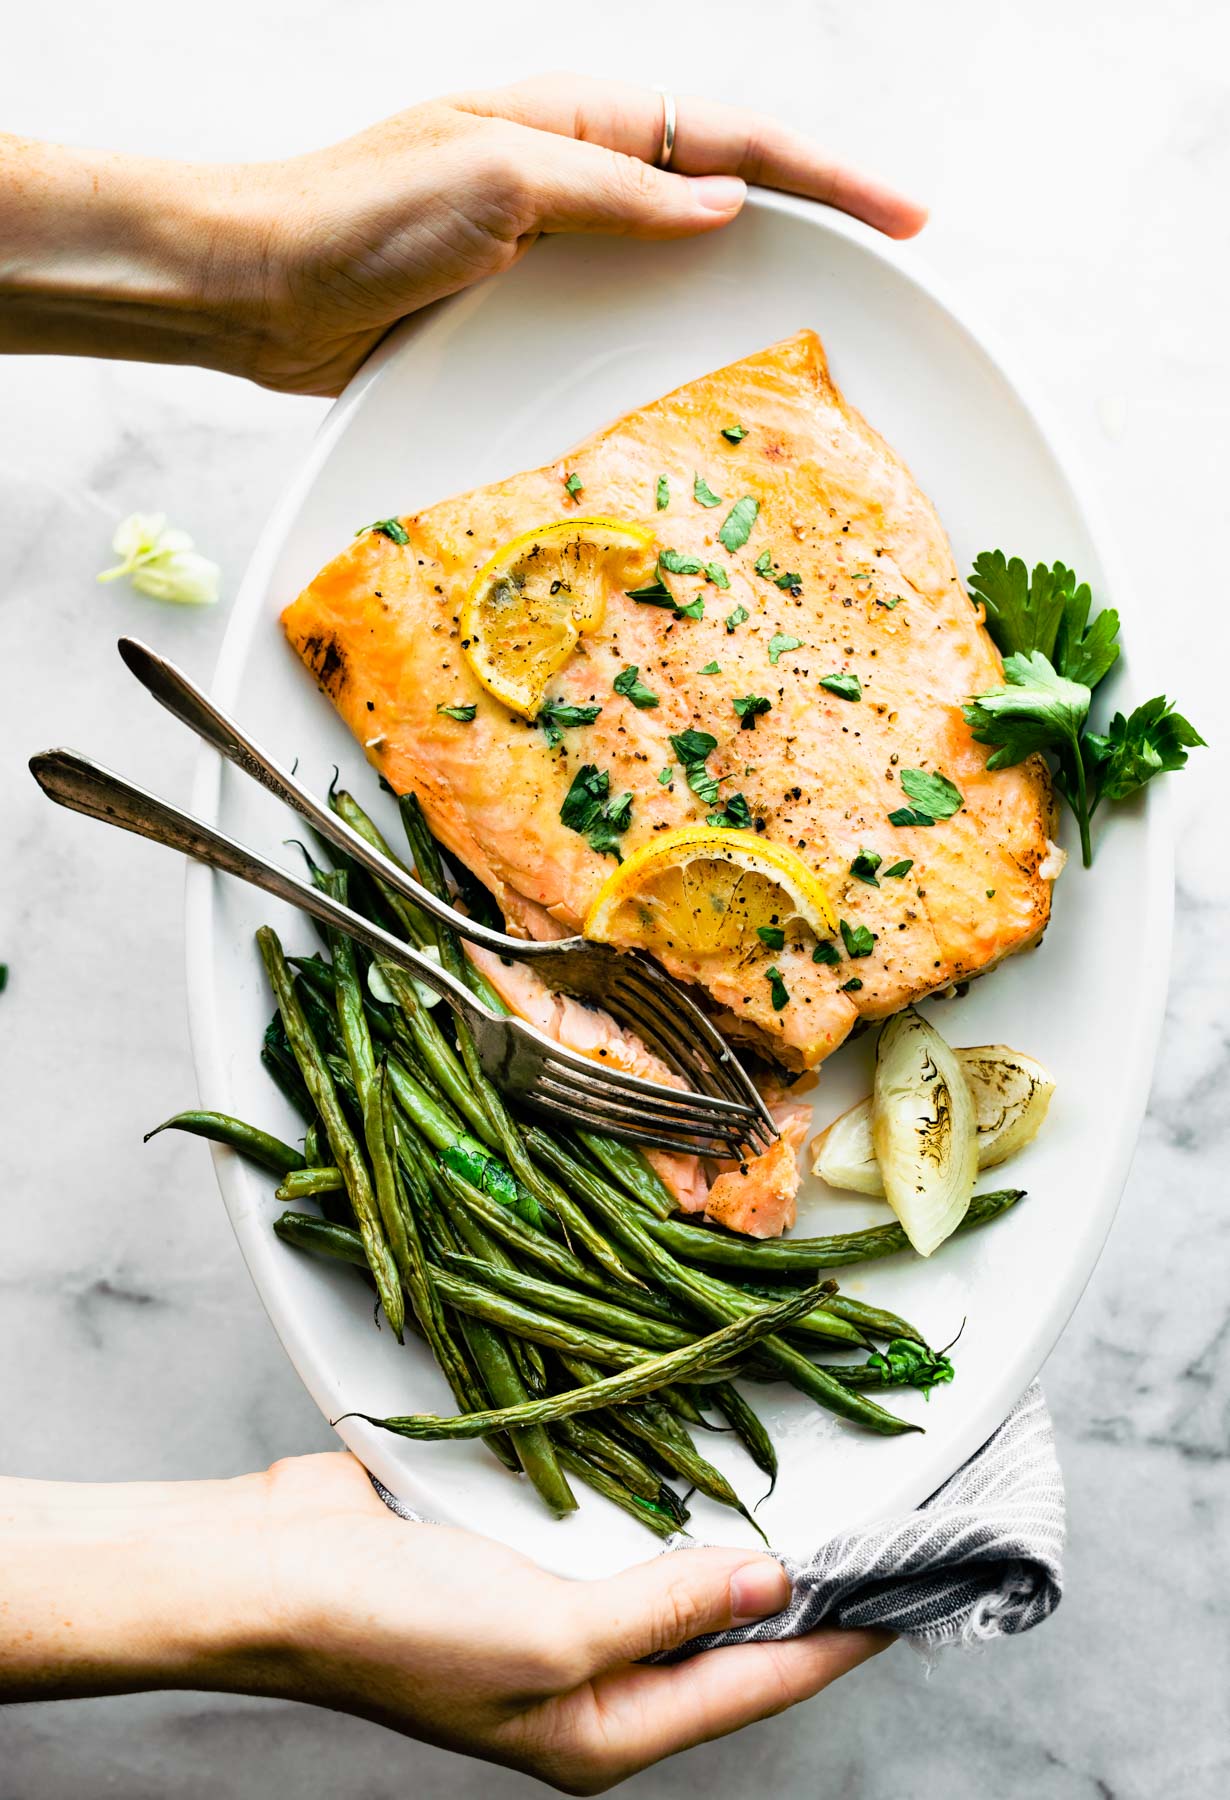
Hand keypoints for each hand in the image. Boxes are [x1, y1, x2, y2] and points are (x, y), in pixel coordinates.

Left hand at [0, 75, 924, 395]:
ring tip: (831, 324)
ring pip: (684, 255)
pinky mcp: (528, 300)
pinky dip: (680, 330)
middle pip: (728, 189)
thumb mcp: (502, 182)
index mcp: (583, 120)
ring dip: (756, 283)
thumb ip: (618, 192)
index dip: (828, 178)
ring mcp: (558, 238)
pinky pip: (628, 309)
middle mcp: (580, 173)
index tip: (905, 216)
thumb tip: (725, 204)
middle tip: (895, 268)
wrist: (263, 286)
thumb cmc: (361, 216)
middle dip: (816, 222)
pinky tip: (709, 363)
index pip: (735, 141)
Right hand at [259, 1454, 889, 1789]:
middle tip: (885, 1528)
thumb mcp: (548, 1637)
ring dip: (742, 1540)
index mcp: (606, 1728)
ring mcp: (564, 1615)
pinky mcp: (531, 1555)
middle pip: (730, 1635)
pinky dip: (673, 1502)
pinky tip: (712, 1464)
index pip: (758, 1681)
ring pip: (683, 1580)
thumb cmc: (399, 1625)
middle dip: (806, 1589)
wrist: (275, 1566)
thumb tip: (773, 1582)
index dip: (841, 1635)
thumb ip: (666, 1611)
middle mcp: (597, 1679)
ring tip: (824, 1497)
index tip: (915, 1586)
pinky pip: (626, 1531)